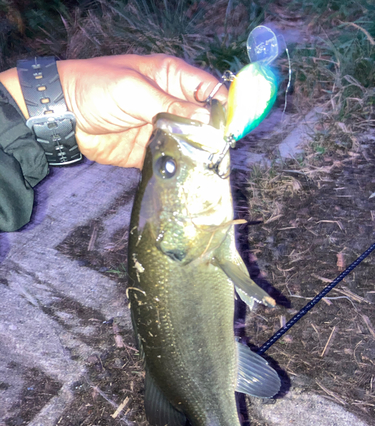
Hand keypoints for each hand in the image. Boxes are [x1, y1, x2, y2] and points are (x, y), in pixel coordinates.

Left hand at [57, 54, 226, 167]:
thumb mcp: (134, 90)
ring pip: (188, 142)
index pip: (208, 89)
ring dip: (197, 153)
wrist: (62, 116)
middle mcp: (169, 103)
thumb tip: (206, 119)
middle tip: (222, 151)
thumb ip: (170, 106)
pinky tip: (186, 175)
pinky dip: (177, 167)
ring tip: (209, 166)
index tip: (234, 126)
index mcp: (171, 78)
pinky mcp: (147, 151)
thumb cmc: (95, 88)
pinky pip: (168, 160)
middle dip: (214, 134)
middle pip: (203, 119)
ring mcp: (159, 128)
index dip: (224, 105)